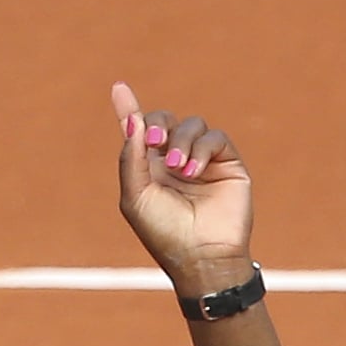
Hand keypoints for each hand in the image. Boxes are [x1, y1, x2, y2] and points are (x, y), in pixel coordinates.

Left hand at [111, 81, 254, 287]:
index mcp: (150, 171)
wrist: (202, 257)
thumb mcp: (136, 198)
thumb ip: (131, 158)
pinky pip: (215, 137)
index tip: (119, 88)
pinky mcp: (226, 162)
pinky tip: (194, 172)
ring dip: (182, 142)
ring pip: (191, 124)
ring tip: (180, 170)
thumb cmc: (165, 234)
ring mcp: (202, 161)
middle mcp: (175, 162)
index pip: (139, 133)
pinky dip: (202, 149)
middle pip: (164, 120)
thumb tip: (133, 119)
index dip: (129, 110)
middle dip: (157, 125)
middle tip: (155, 143)